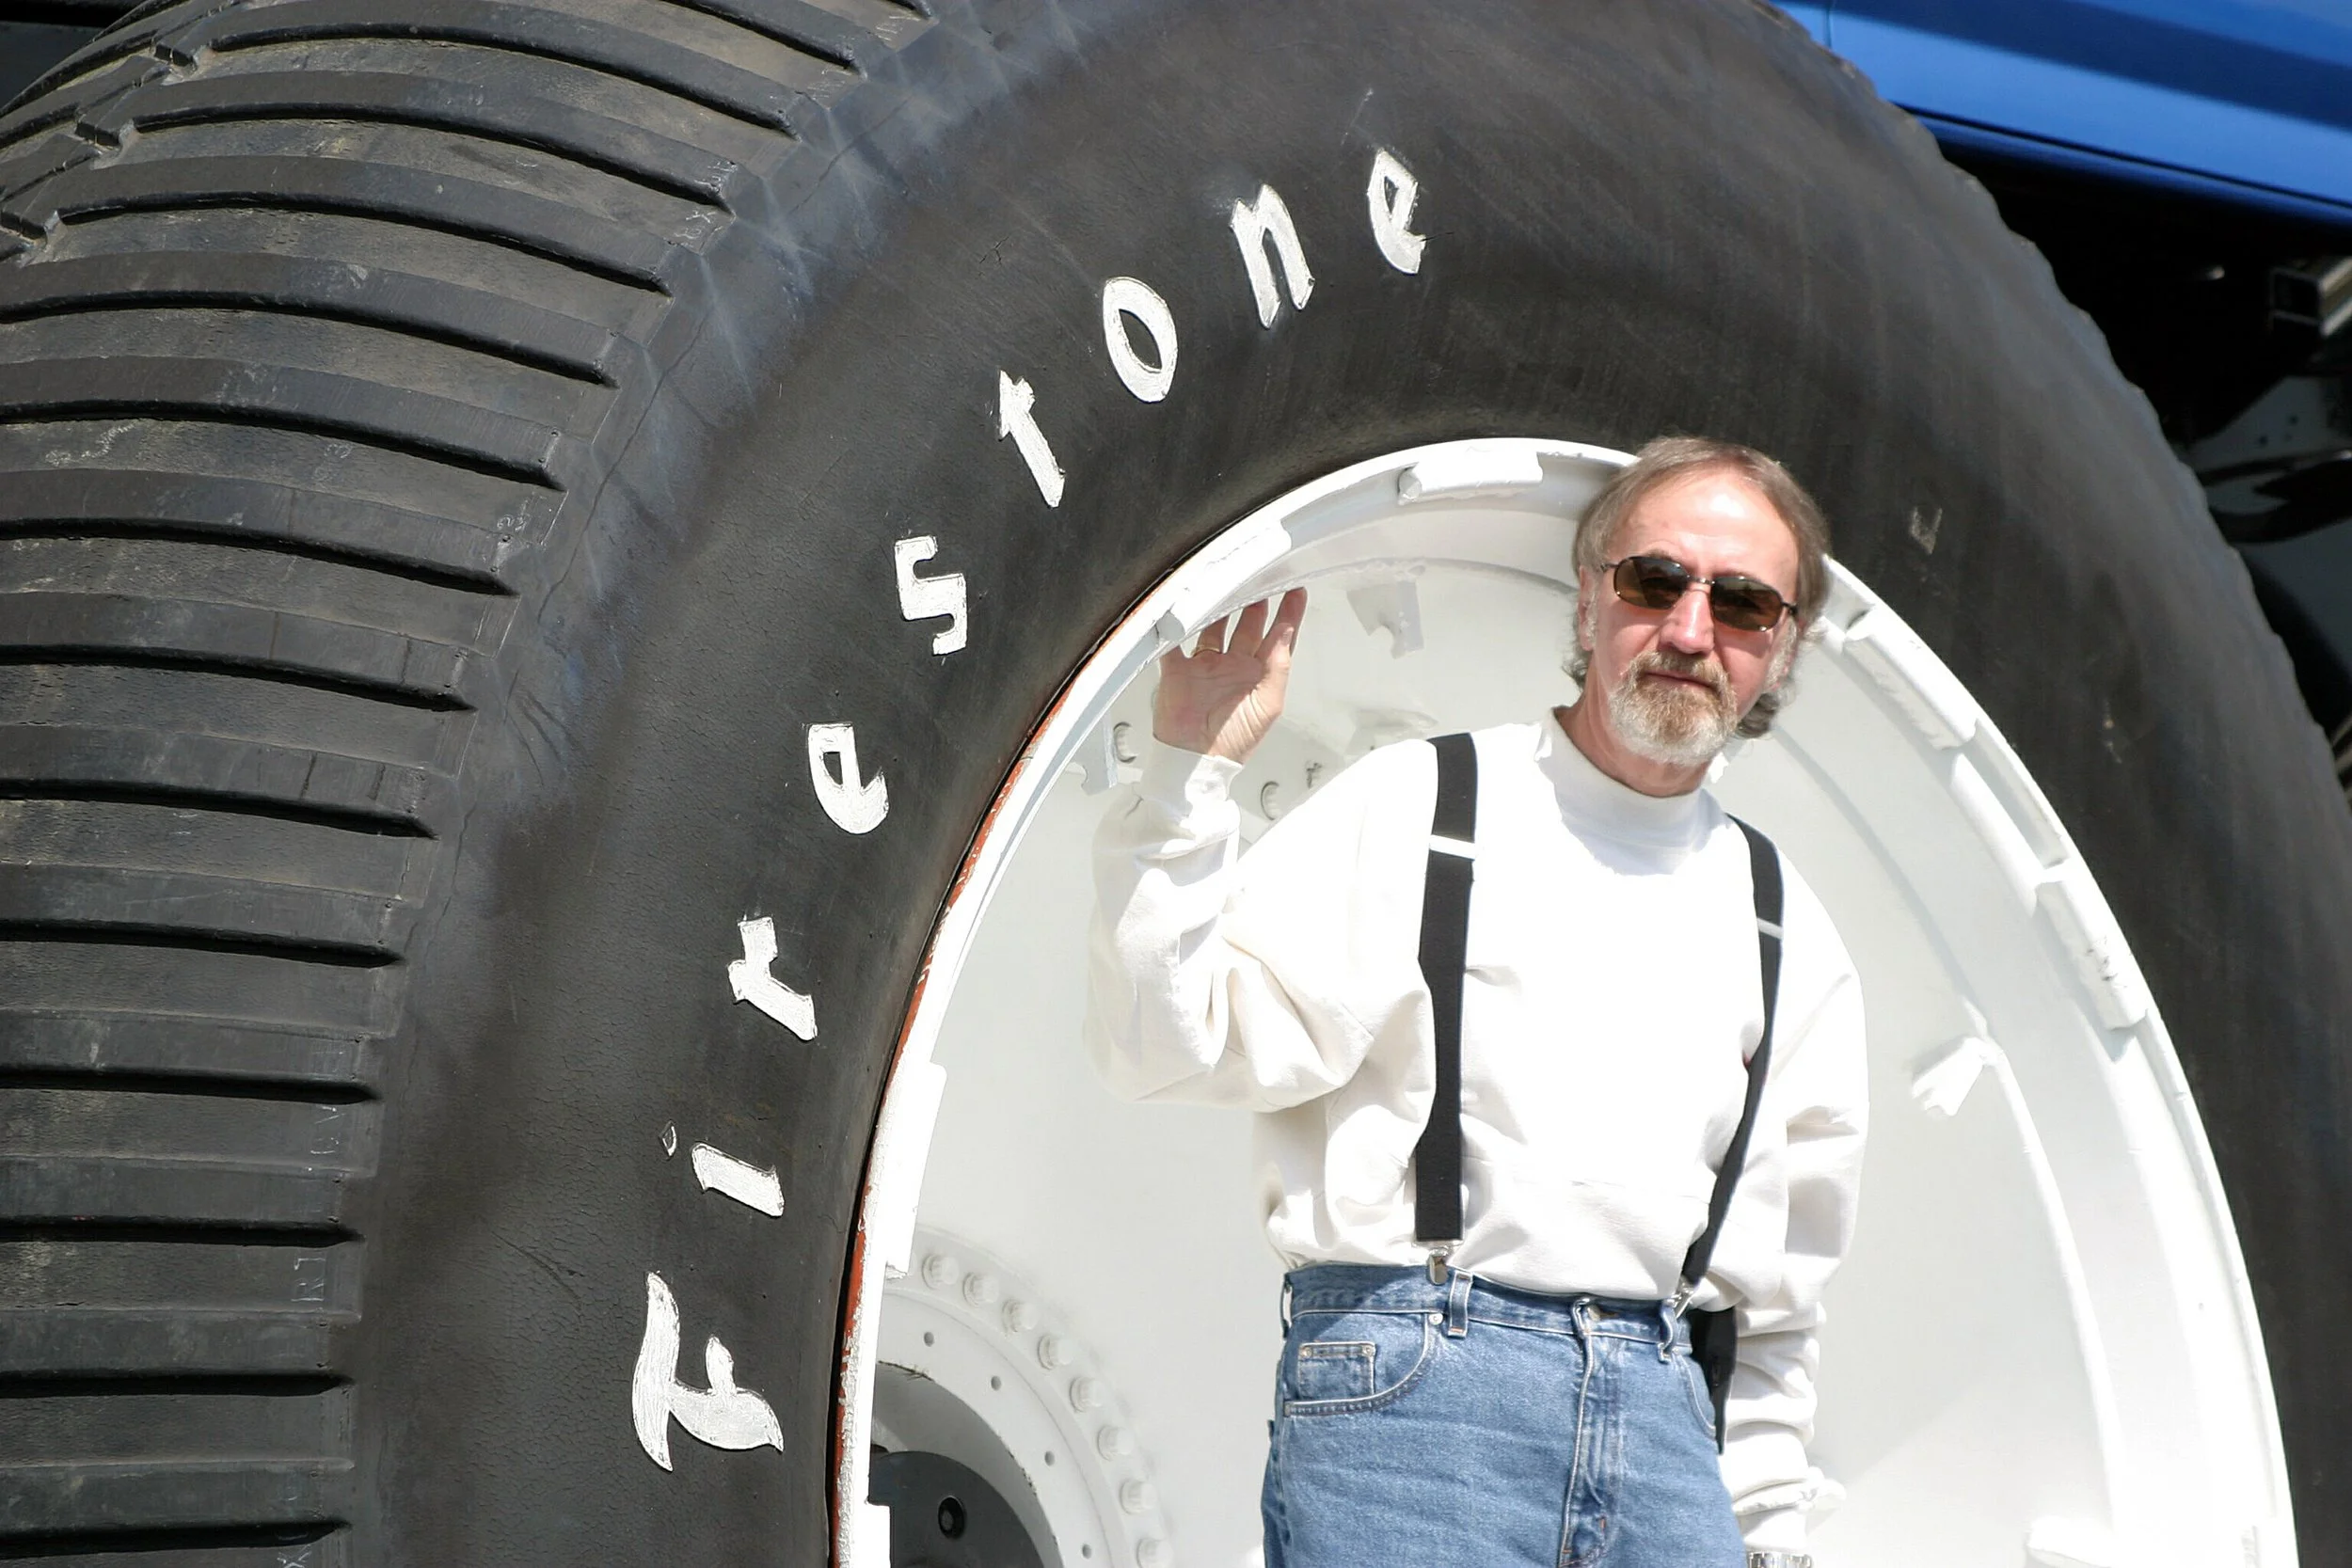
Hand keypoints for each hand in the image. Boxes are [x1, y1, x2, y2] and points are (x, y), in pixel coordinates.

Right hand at [1151, 589, 1307, 762]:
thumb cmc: (1234, 742)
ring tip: (1228, 585)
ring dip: (1220, 606)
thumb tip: (1287, 634)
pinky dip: (1177, 624)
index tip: (1295, 591)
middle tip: (1261, 578)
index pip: (1276, 637)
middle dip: (1255, 600)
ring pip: (1214, 625)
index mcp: (1256, 675)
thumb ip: (1278, 666)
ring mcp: (1205, 666)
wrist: (1194, 761)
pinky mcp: (1178, 669)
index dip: (1288, 613)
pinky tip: (1183, 609)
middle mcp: (1232, 666)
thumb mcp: (1268, 704)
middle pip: (1246, 624)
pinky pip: (1176, 640)